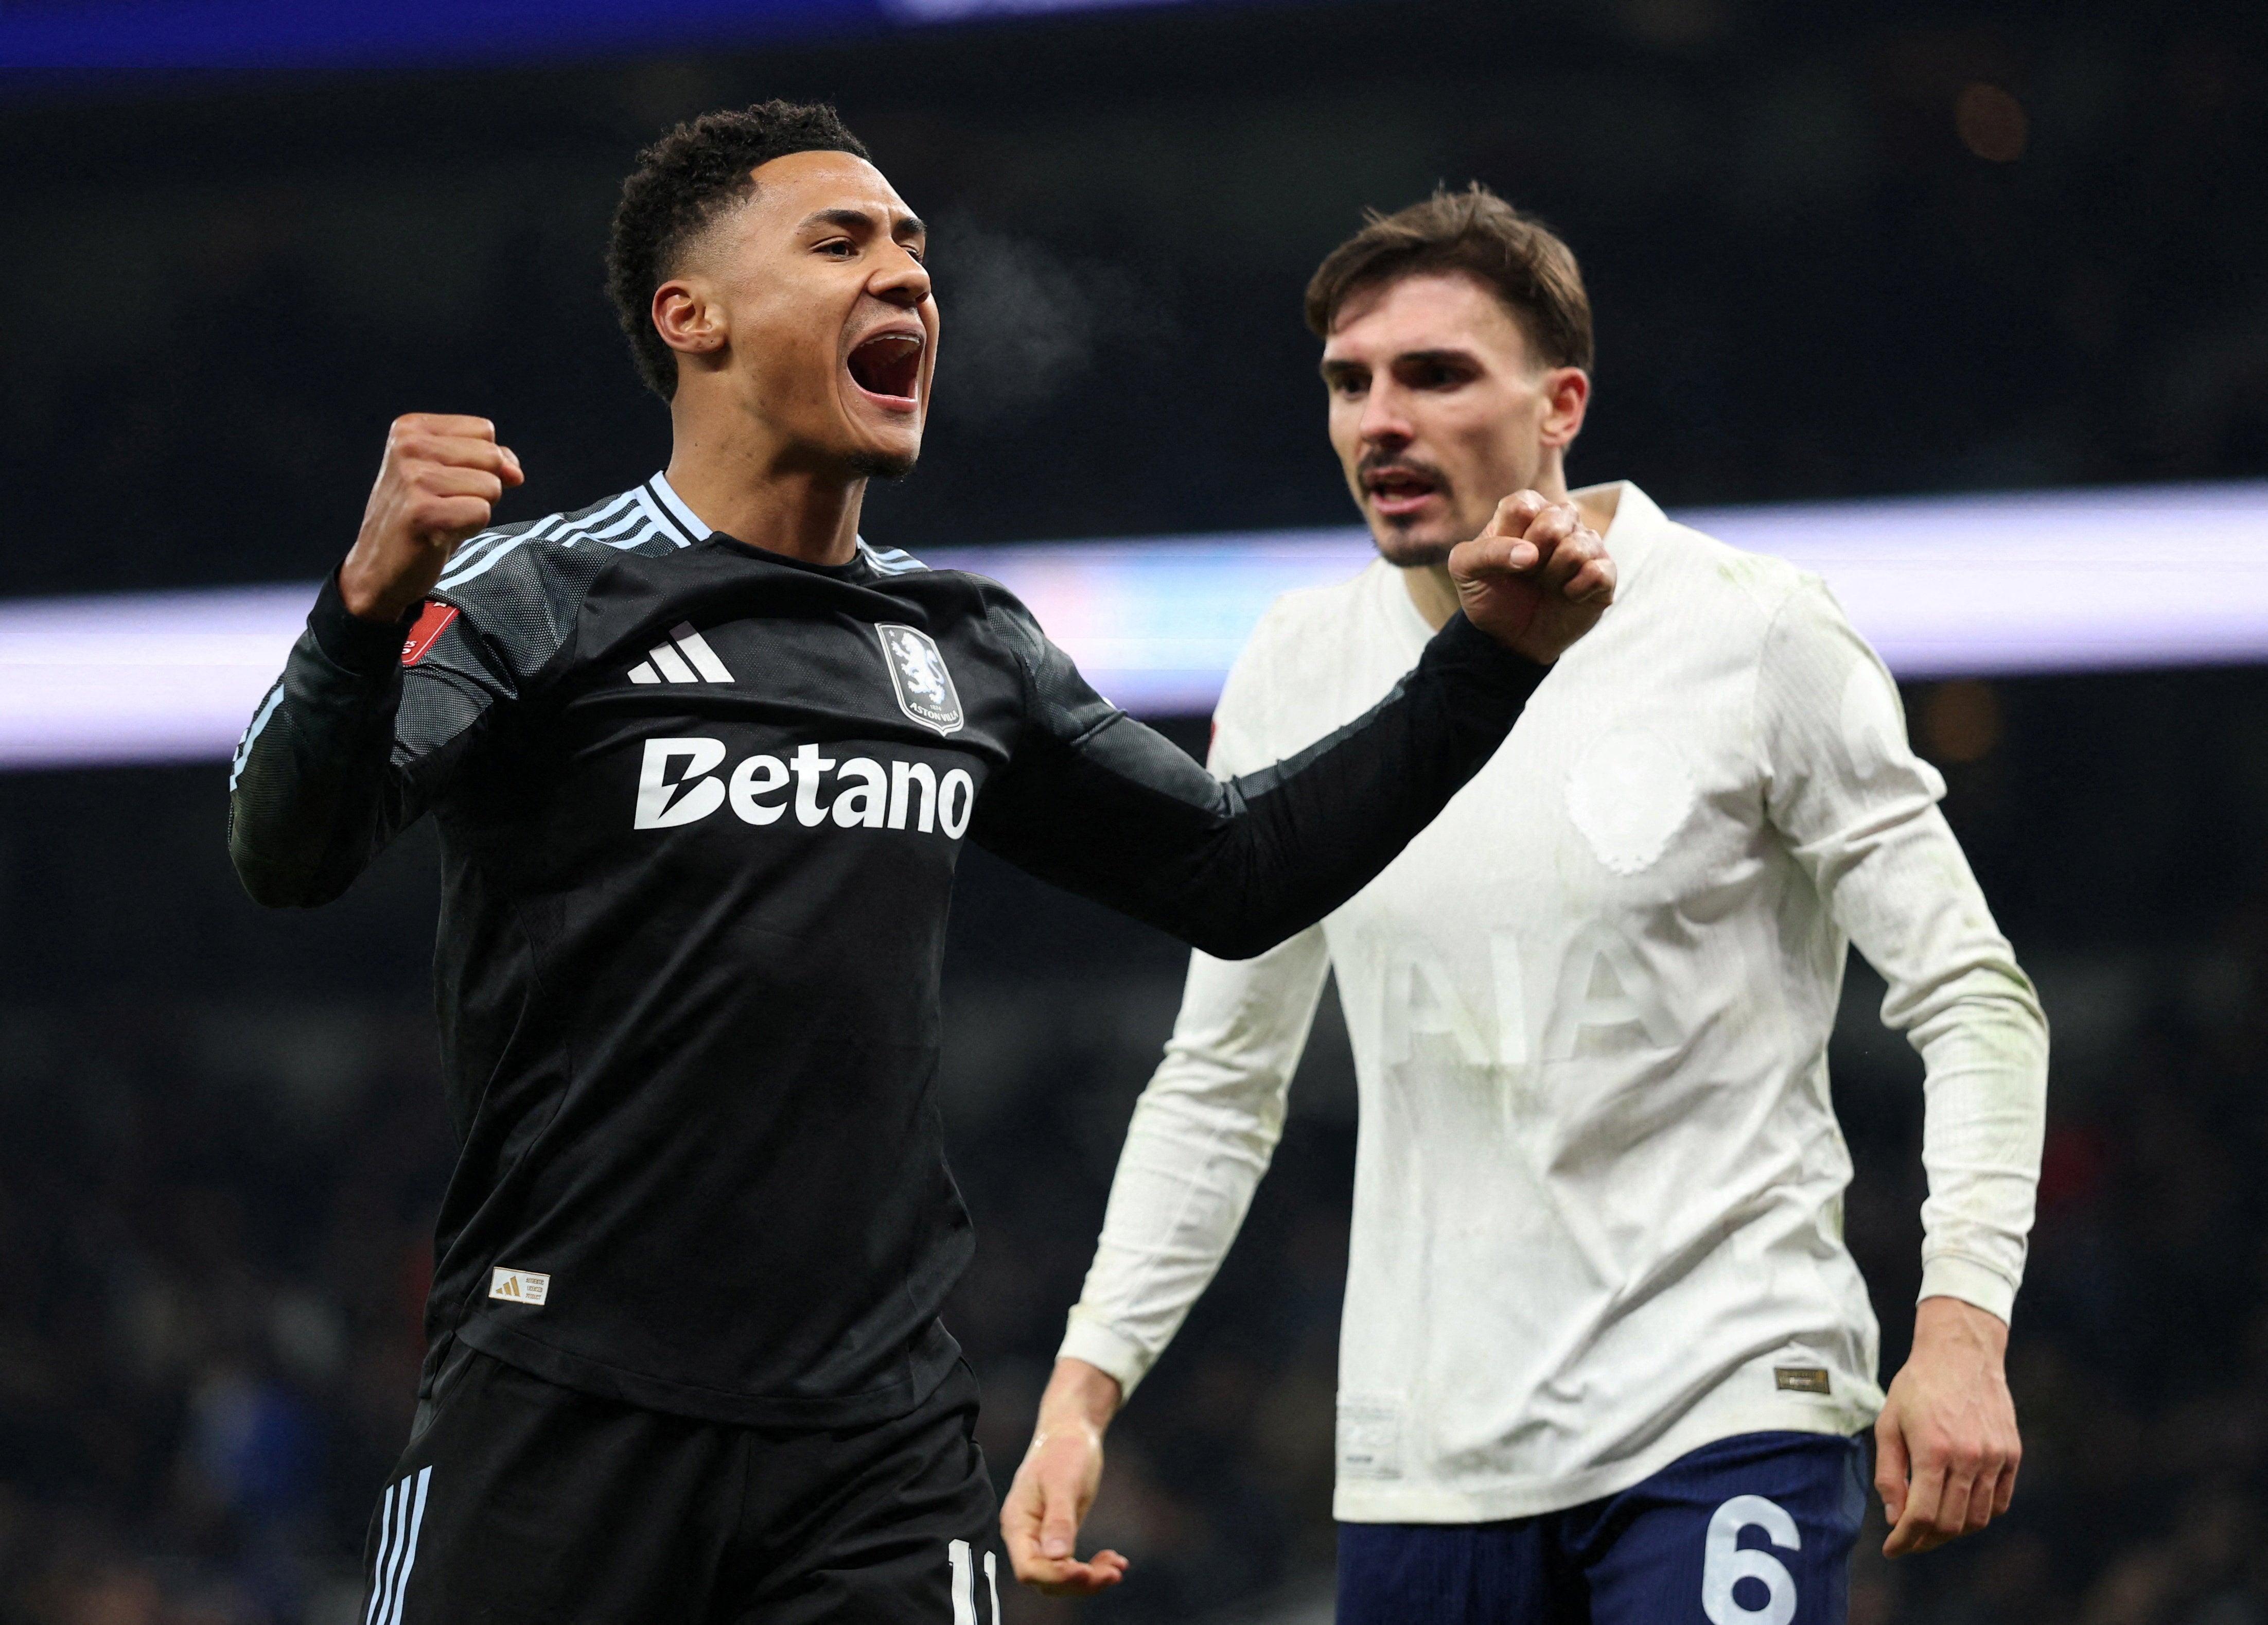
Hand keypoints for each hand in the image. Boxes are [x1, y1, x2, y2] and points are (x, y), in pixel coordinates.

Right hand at [338, 414, 523, 622]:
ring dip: (475, 509)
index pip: (484, 430)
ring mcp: (412, 478)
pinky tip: (440, 534)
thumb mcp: (449, 475)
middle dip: (482, 487)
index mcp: (411, 427)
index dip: (483, 463)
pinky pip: (482, 512)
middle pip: (491, 457)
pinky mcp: (422, 512)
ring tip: (442, 519)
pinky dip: (470, 529)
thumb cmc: (421, 518)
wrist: (378, 567)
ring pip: (491, 486)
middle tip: (445, 505)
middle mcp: (408, 446)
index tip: (449, 483)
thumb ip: (488, 461)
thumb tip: (516, 473)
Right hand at [1001, 1358, 1129, 1595]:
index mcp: (1018, 1523)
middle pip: (1046, 1579)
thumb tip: (1057, 1557)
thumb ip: (1059, 1520)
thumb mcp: (1063, 1483)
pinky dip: (1094, 1569)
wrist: (1072, 1432)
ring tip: (1119, 1568)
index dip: (1056, 1576)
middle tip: (1114, 1573)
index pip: (1029, 1567)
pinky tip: (1117, 1562)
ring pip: (1061, 1577)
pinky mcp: (1060, 1537)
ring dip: (1090, 1579)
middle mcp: (1026, 1536)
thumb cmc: (1064, 1451)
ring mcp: (1042, 1538)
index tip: (1086, 1571)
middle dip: (1079, 1582)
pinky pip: (1073, 1565)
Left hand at [1447, 490, 1614, 663]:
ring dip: (1553, 576)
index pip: (1524, 504)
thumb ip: (1483, 552)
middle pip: (1555, 520)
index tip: (1505, 559)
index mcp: (1526, 512)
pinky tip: (1567, 596)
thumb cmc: (1489, 595)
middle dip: (1534, 558)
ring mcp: (1586, 545)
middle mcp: (1560, 521)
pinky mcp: (1605, 573)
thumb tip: (1530, 554)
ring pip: (1578, 546)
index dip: (1510, 537)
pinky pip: (1598, 571)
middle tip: (1527, 575)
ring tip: (1546, 585)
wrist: (1508, 638)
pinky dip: (1576, 590)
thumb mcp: (1464, 570)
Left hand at [1875, 1296, 2020, 1556]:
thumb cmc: (1916, 1387)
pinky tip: (1960, 1507)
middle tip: (1908, 1540)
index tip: (1891, 1549)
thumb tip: (1895, 1518)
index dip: (1905, 1540)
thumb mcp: (1888, 1424)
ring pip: (1978, 1519)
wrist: (1961, 1353)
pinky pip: (1999, 1502)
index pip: (1921, 1515)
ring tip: (1931, 1525)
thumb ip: (1888, 1473)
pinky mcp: (2012, 1454)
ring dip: (1953, 1531)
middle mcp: (1968, 1458)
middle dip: (1925, 1540)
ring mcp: (1995, 1458)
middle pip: (1951, 1524)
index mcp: (1933, 1450)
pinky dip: (1980, 1514)